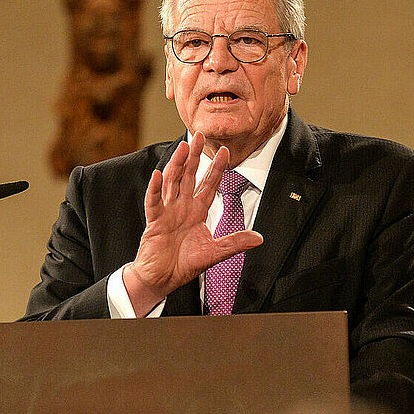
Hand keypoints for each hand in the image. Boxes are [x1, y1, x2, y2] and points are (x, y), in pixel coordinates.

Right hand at [122, 132, 263, 315]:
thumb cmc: (185, 264)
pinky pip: (154, 202)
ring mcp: (167, 211)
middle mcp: (182, 206)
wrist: (163, 278)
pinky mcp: (154, 221)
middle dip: (195, 156)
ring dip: (177, 164)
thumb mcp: (215, 252)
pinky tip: (158, 175)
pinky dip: (155, 189)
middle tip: (200, 134)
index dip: (216, 168)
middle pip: (188, 175)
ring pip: (172, 182)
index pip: (208, 184)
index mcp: (197, 211)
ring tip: (183, 147)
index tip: (225, 150)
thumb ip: (235, 243)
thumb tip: (260, 238)